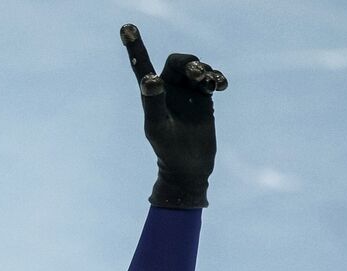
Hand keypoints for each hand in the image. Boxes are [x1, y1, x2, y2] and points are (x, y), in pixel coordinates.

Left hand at [120, 24, 227, 208]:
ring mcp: (187, 93)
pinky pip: (211, 78)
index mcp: (152, 93)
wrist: (189, 167)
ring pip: (197, 68)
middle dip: (190, 63)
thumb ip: (154, 103)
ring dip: (205, 71)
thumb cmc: (167, 150)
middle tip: (197, 75)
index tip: (126, 27)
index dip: (135, 47)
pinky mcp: (204, 99)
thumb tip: (150, 79)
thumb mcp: (158, 127)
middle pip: (179, 61)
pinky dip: (216, 78)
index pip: (142, 65)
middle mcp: (169, 88)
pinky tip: (220, 85)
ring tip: (209, 84)